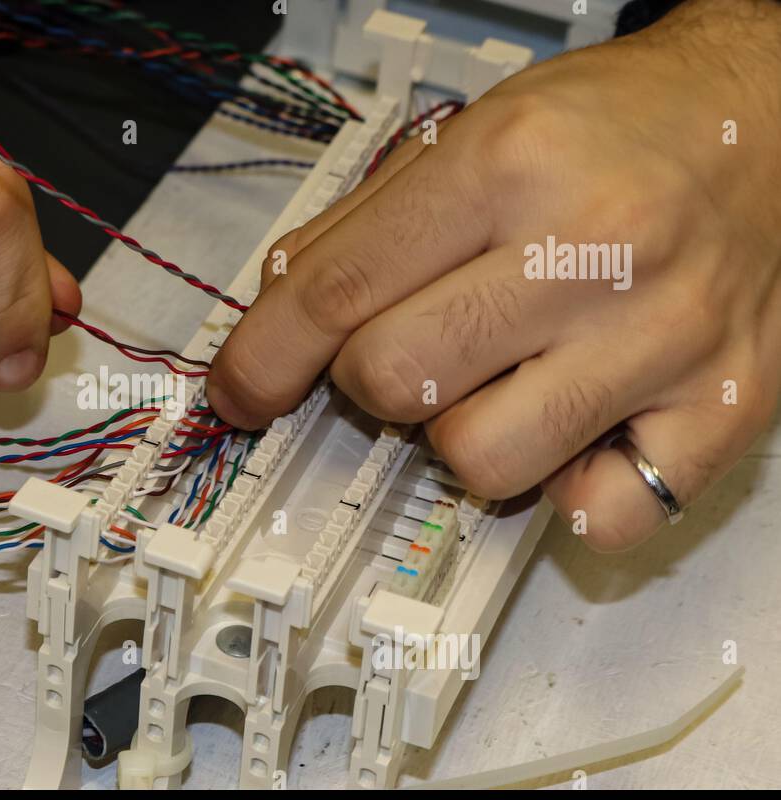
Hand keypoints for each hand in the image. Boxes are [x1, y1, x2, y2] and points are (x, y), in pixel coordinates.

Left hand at [208, 0, 780, 550]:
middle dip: (370, 382)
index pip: (337, 292)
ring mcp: (663, 338)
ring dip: (459, 437)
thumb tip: (277, 315)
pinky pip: (599, 514)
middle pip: (392, 379)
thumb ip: (364, 225)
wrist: (772, 118)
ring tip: (501, 381)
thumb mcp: (476, 132)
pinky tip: (573, 430)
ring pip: (479, 458)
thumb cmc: (621, 126)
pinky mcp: (723, 407)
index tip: (239, 393)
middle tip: (410, 351)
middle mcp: (592, 249)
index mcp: (509, 166)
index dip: (263, 358)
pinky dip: (564, 493)